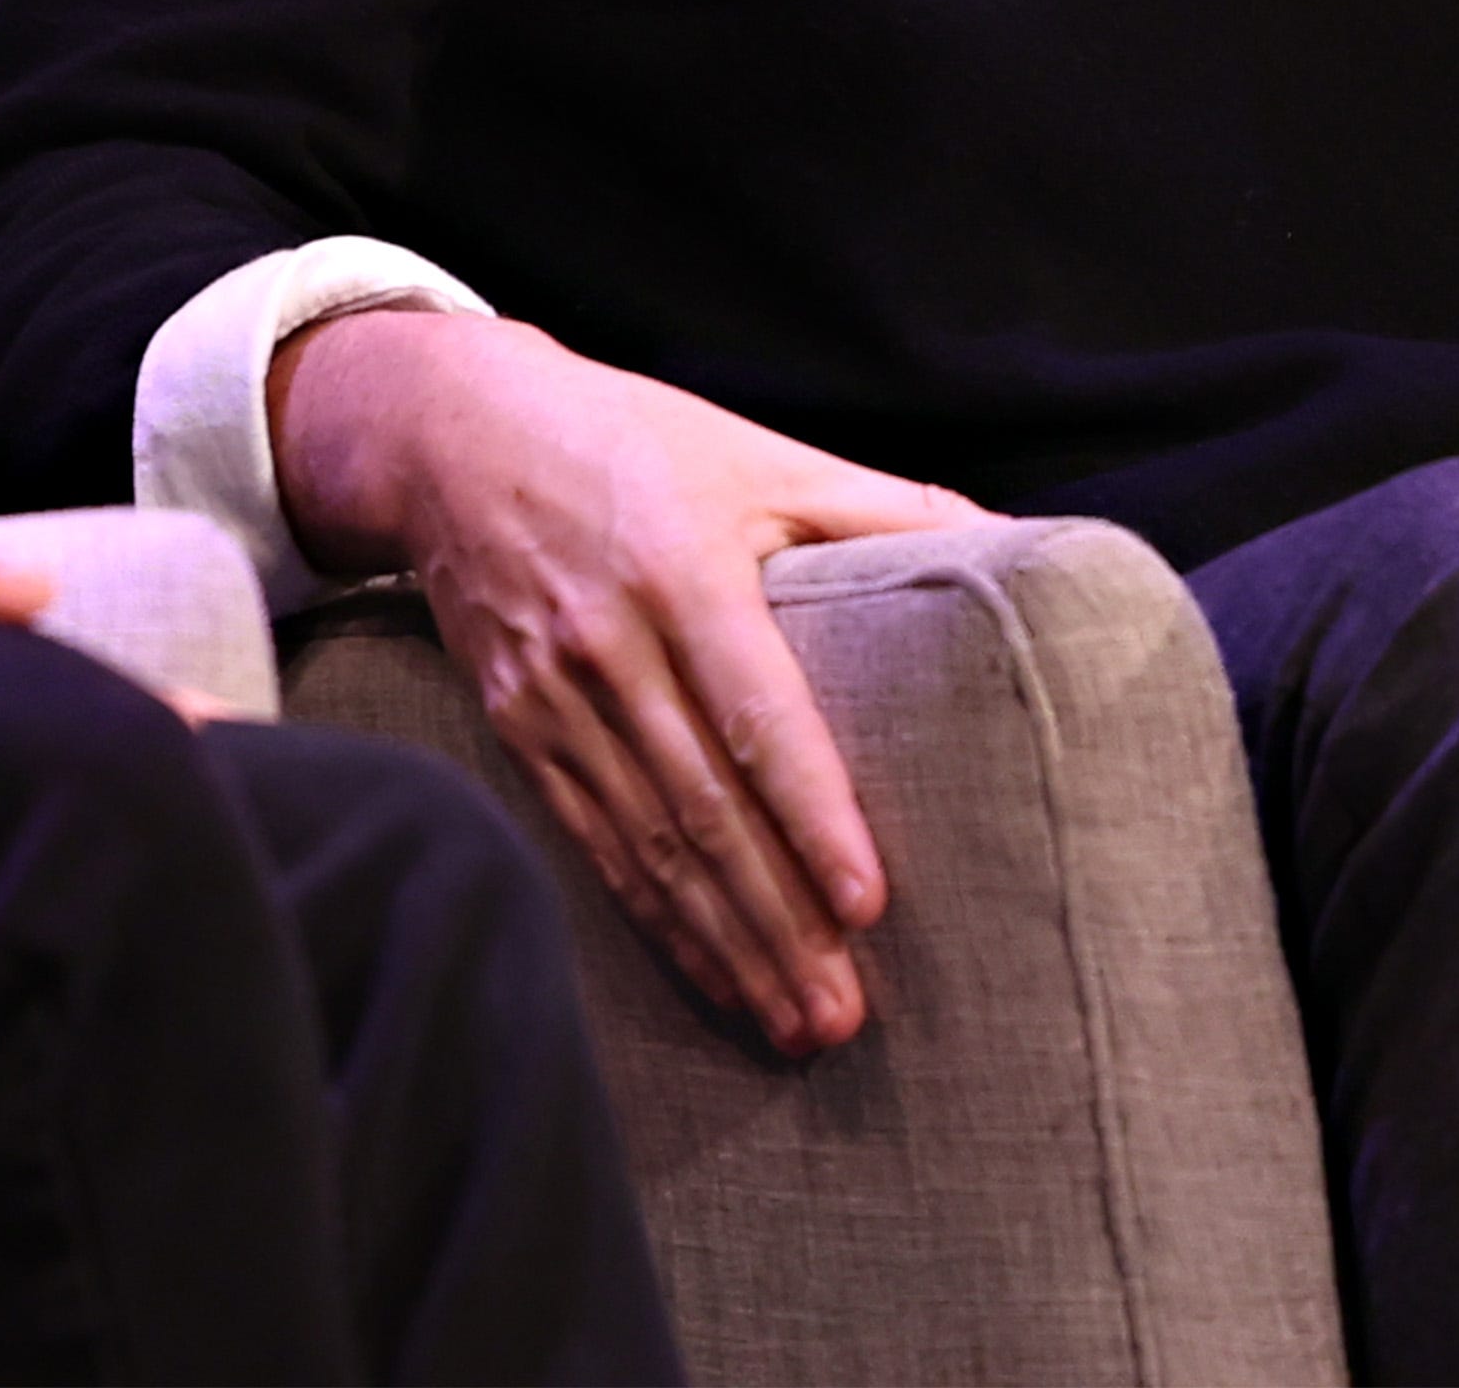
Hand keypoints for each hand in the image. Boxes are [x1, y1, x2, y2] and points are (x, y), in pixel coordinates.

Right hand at [270, 312, 992, 1054]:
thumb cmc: (634, 440)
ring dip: (725, 944)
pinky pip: (594, 843)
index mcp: (686, 571)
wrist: (455, 434)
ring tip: (796, 1024)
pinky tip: (710, 975)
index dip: (812, 813)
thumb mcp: (758, 452)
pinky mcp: (518, 729)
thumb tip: (1003, 537)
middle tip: (846, 1015)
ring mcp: (555, 696)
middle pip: (706, 808)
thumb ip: (880, 505)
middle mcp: (614, 644)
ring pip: (651, 845)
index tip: (867, 901)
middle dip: (779, 921)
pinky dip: (655, 919)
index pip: (758, 714)